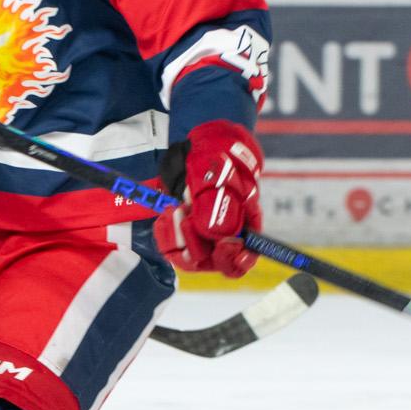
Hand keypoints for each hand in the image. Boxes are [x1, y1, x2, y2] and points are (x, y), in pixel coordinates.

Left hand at [155, 121, 262, 278]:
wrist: (196, 147)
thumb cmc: (218, 160)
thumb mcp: (221, 176)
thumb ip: (221, 205)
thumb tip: (220, 235)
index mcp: (244, 226)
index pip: (242, 260)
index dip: (234, 259)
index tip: (224, 245)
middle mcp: (223, 237)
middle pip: (213, 262)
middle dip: (197, 243)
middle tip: (186, 216)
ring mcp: (201, 236)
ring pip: (189, 258)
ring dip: (178, 237)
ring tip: (175, 209)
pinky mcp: (180, 234)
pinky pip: (171, 248)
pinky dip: (166, 233)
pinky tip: (167, 214)